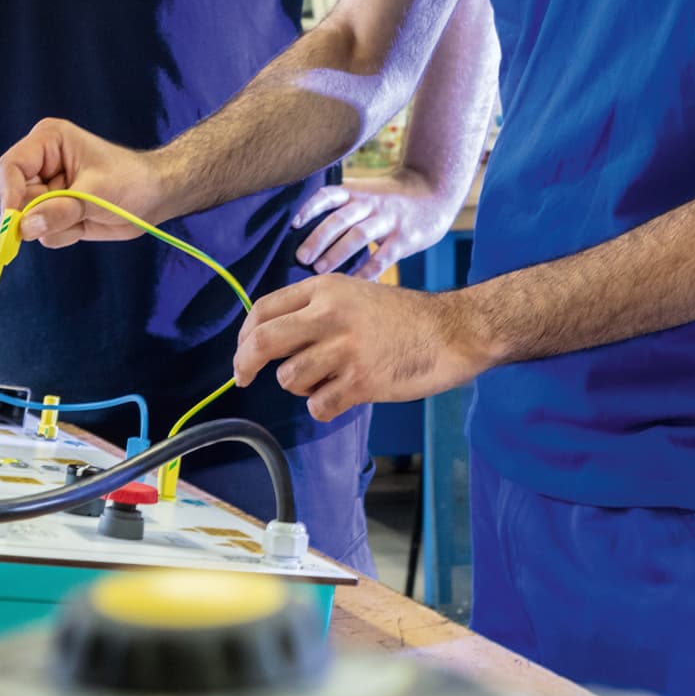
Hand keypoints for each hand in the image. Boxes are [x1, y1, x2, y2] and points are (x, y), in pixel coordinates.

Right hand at [0, 119, 165, 246]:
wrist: (155, 197)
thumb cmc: (132, 180)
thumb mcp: (98, 193)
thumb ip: (61, 208)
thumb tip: (26, 226)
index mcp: (49, 141)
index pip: (11, 167)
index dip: (8, 195)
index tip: (13, 223)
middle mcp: (41, 163)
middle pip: (13, 196)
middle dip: (37, 215)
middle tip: (68, 220)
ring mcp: (45, 188)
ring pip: (27, 219)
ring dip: (56, 226)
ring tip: (86, 215)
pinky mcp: (52, 211)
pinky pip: (42, 232)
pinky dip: (63, 234)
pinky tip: (86, 222)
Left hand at [232, 273, 490, 421]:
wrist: (451, 332)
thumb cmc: (403, 317)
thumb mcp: (354, 294)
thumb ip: (315, 309)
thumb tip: (270, 337)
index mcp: (325, 288)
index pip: (263, 308)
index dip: (244, 335)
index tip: (242, 354)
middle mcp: (330, 314)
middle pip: (262, 341)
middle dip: (245, 364)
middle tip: (243, 378)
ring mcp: (345, 348)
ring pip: (290, 379)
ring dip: (302, 386)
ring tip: (329, 378)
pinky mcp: (361, 381)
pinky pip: (318, 406)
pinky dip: (324, 407)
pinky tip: (344, 395)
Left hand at [293, 171, 461, 281]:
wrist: (435, 192)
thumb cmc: (390, 200)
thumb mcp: (365, 192)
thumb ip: (340, 207)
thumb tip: (300, 230)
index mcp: (356, 193)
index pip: (328, 195)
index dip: (309, 208)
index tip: (292, 225)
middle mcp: (370, 203)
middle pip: (340, 218)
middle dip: (318, 238)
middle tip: (300, 258)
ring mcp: (388, 219)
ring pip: (359, 234)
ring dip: (337, 252)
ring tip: (319, 270)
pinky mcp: (405, 237)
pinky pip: (384, 255)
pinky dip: (368, 270)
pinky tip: (353, 285)